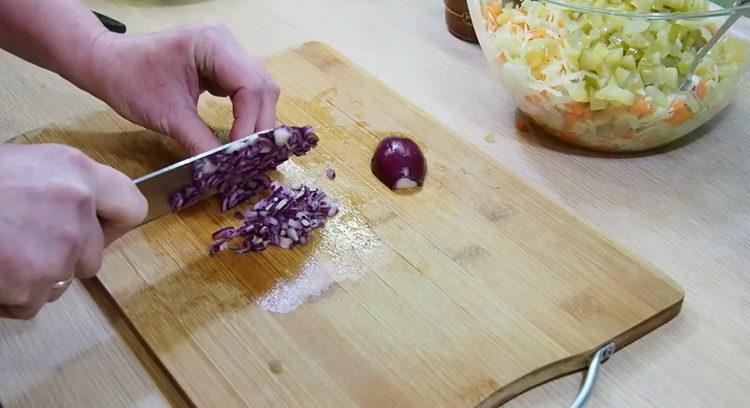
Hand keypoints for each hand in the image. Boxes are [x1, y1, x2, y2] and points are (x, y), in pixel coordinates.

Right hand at [0, 144, 146, 318]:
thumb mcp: (26, 166)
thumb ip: (65, 187)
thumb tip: (86, 213)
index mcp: (77, 170)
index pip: (131, 207)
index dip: (113, 224)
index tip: (96, 229)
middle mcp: (78, 206)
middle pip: (95, 254)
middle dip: (66, 257)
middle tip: (28, 244)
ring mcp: (60, 246)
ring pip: (64, 281)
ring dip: (38, 278)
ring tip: (5, 254)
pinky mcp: (36, 281)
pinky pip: (34, 303)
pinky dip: (14, 297)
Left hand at [81, 23, 279, 154]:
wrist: (107, 64)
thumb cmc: (129, 81)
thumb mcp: (167, 116)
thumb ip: (200, 142)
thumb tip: (225, 170)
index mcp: (212, 43)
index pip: (250, 86)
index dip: (250, 122)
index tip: (240, 152)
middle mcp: (226, 41)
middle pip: (262, 86)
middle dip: (259, 124)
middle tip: (252, 156)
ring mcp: (226, 51)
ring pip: (260, 88)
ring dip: (257, 120)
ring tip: (248, 148)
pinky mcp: (223, 63)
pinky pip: (247, 89)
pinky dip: (247, 113)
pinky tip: (241, 133)